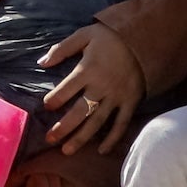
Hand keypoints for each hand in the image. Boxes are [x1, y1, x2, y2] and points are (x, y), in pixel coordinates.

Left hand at [37, 21, 147, 157]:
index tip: (46, 106)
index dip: (54, 100)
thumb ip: (62, 49)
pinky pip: (121, 124)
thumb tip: (41, 62)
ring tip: (67, 150)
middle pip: (80, 112)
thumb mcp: (84, 35)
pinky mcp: (131, 102)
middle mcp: (101, 86)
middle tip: (49, 139)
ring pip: (97, 122)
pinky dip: (112, 138)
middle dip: (63, 127)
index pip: (65, 89)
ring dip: (81, 138)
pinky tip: (101, 150)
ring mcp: (117, 96)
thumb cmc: (111, 36)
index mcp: (88, 69)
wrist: (145, 37)